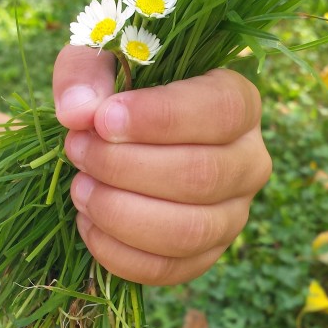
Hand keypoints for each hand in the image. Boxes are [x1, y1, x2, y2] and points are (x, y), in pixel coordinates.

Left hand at [53, 45, 271, 284]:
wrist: (122, 135)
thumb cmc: (122, 86)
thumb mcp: (100, 58)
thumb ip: (85, 74)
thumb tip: (78, 112)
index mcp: (240, 102)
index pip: (221, 112)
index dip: (160, 118)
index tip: (103, 120)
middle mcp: (250, 162)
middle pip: (202, 176)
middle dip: (125, 167)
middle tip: (77, 150)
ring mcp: (232, 215)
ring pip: (188, 231)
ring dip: (120, 213)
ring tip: (80, 188)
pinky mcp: (204, 255)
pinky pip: (167, 270)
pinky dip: (118, 252)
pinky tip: (87, 222)